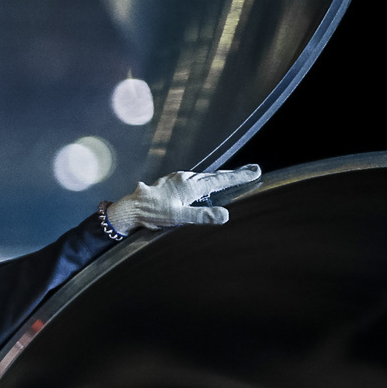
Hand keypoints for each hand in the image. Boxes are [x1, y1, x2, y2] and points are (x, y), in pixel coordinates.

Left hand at [106, 166, 260, 232]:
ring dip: (220, 176)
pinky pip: (194, 180)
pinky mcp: (172, 182)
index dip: (239, 176)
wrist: (131, 208)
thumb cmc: (153, 213)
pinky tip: (206, 186)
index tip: (256, 171)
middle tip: (252, 170)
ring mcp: (178, 179)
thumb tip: (226, 215)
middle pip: (215, 175)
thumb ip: (202, 216)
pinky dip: (206, 181)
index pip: (221, 180)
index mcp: (191, 185)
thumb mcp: (179, 217)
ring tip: (234, 177)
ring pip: (204, 177)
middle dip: (234, 174)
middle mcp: (186, 178)